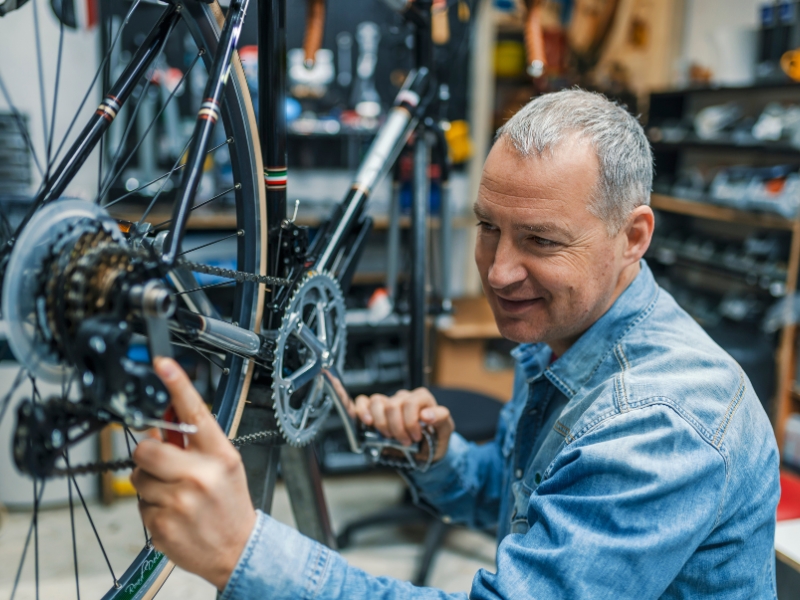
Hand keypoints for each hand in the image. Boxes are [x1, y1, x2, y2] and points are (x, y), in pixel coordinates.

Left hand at [130, 358, 255, 591]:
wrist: (238, 550)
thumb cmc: (229, 503)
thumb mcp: (224, 465)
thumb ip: (195, 442)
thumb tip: (163, 419)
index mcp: (220, 455)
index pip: (195, 413)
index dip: (177, 385)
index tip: (162, 364)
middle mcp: (200, 476)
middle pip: (147, 448)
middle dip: (148, 454)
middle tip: (163, 465)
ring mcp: (179, 502)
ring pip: (138, 478)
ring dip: (150, 484)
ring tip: (174, 494)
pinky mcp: (162, 525)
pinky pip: (139, 505)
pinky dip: (151, 508)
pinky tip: (172, 513)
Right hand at [353, 388, 454, 461]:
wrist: (425, 451)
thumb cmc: (435, 438)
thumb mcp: (445, 430)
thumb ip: (441, 418)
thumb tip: (426, 414)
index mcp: (422, 398)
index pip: (410, 402)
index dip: (411, 422)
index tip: (415, 437)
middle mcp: (404, 397)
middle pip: (392, 406)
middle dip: (397, 428)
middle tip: (405, 442)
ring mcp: (389, 402)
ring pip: (377, 402)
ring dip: (382, 424)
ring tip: (390, 436)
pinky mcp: (376, 409)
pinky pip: (363, 401)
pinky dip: (362, 411)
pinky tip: (368, 423)